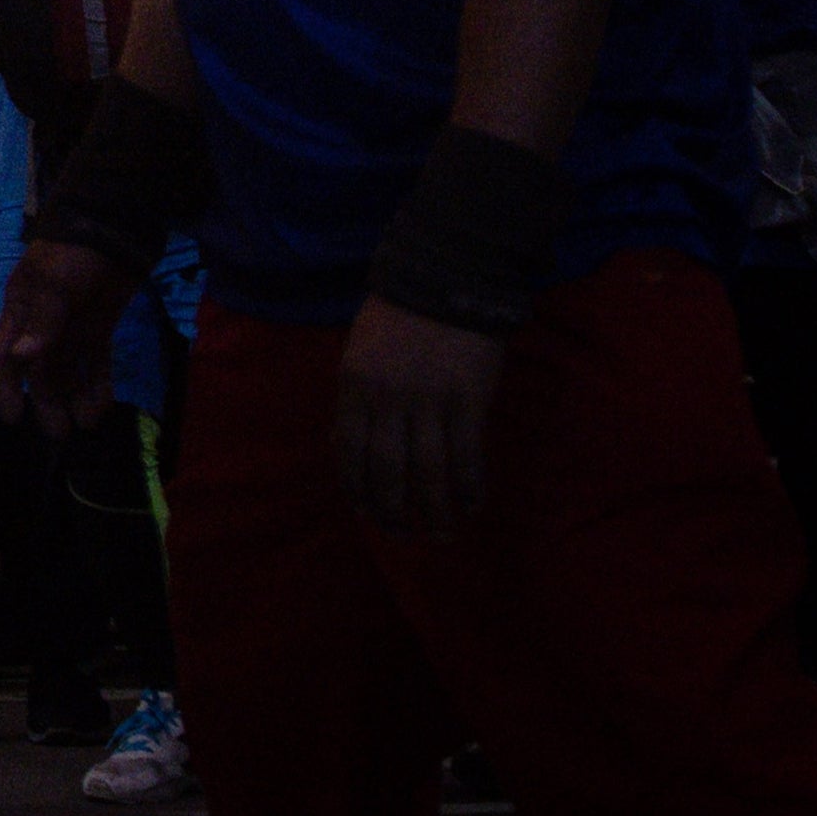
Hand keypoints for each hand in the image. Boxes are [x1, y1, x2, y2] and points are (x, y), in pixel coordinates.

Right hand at [0, 235, 135, 425]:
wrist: (114, 229)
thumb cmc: (73, 254)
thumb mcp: (54, 286)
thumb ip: (40, 324)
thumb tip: (21, 359)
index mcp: (21, 311)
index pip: (8, 355)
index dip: (8, 387)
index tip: (11, 417)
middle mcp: (43, 324)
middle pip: (40, 370)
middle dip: (46, 401)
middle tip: (57, 433)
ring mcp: (73, 327)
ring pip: (69, 370)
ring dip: (74, 397)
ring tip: (83, 425)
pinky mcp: (99, 327)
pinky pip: (95, 361)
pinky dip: (97, 383)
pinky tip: (101, 406)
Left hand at [332, 297, 504, 533]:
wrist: (445, 281)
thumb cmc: (398, 319)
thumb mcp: (358, 354)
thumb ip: (354, 400)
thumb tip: (345, 446)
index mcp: (352, 386)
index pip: (349, 452)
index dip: (359, 490)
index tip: (370, 515)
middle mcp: (386, 399)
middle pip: (386, 470)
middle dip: (394, 510)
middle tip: (405, 534)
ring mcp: (428, 401)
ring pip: (428, 471)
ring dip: (435, 510)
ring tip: (441, 533)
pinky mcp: (467, 401)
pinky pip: (466, 455)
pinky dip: (469, 486)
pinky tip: (472, 505)